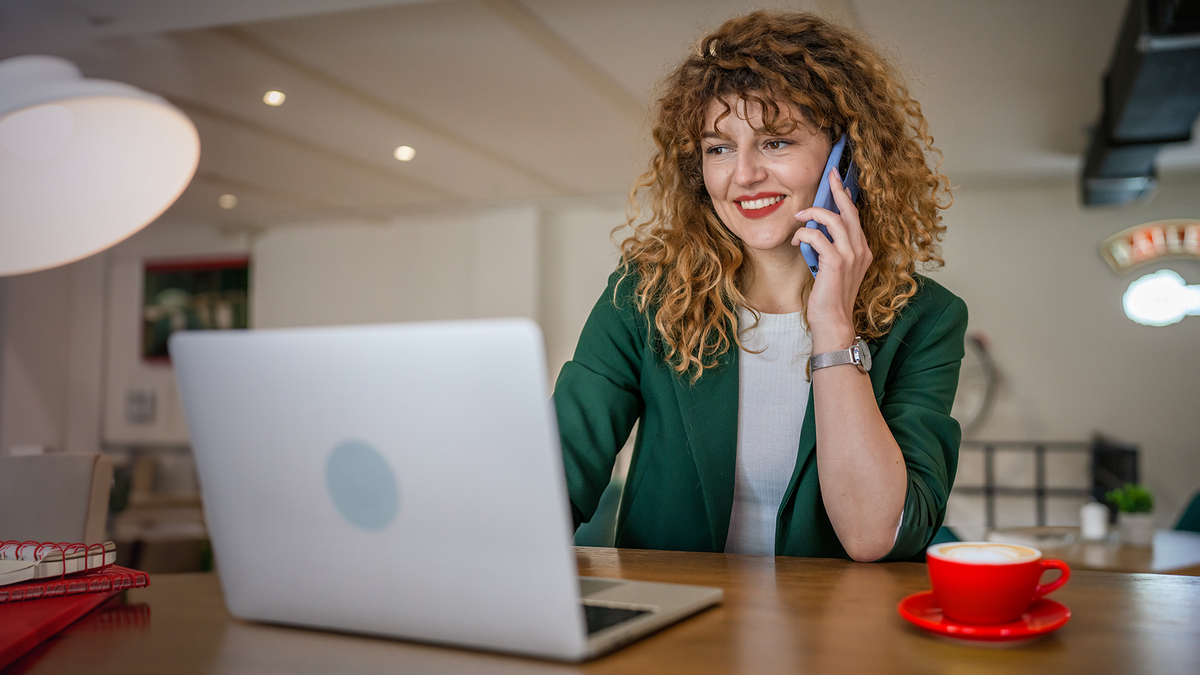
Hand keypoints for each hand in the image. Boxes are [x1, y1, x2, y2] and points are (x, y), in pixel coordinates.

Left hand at [791, 168, 871, 351]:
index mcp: (862, 250)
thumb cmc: (830, 296)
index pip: (855, 216)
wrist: (833, 321)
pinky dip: (804, 234)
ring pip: (833, 219)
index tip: (837, 180)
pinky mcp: (835, 262)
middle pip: (849, 211)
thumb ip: (832, 249)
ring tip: (799, 218)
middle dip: (837, 190)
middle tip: (828, 175)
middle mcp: (860, 249)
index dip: (846, 196)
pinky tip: (796, 242)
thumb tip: (816, 231)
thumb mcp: (835, 269)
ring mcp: (850, 255)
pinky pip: (817, 237)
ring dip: (812, 214)